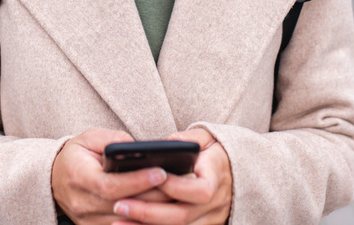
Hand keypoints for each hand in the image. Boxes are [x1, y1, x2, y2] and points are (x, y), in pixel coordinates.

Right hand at [52, 128, 170, 223]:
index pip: (111, 185)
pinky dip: (143, 221)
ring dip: (154, 211)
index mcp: (79, 178)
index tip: (161, 171)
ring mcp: (89, 222)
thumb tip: (139, 148)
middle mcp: (83, 204)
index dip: (137, 181)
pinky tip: (163, 210)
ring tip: (179, 196)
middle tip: (182, 183)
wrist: (54, 178)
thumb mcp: (89, 138)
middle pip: (124, 207)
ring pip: (127, 222)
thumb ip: (113, 140)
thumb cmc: (76, 155)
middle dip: (154, 196)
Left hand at [109, 128, 231, 224]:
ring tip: (117, 221)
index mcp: (217, 179)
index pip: (198, 190)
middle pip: (181, 216)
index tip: (149, 179)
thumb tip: (170, 143)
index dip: (174, 186)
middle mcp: (216, 205)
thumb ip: (189, 139)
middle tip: (119, 205)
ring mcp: (209, 220)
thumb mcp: (207, 137)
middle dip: (147, 212)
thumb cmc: (215, 151)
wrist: (235, 170)